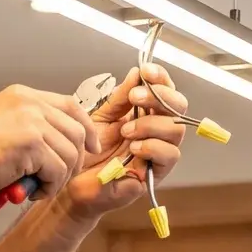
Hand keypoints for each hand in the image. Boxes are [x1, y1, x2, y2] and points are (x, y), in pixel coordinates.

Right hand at [0, 85, 94, 199]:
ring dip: (59, 178)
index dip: (86, 128)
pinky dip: (49, 187)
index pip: (70, 106)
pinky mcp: (33, 145)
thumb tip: (54, 140)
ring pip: (70, 154)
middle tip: (58, 179)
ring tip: (38, 188)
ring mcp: (33, 123)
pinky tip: (31, 192)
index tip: (90, 147)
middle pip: (77, 131)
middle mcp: (31, 104)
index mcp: (23, 96)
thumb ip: (26, 124)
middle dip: (75, 160)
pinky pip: (58, 171)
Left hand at [57, 64, 186, 222]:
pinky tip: (133, 147)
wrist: (73, 180)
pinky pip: (170, 155)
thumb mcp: (101, 116)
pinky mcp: (156, 174)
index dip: (160, 78)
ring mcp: (159, 153)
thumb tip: (137, 73)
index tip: (146, 71)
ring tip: (126, 130)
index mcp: (146, 114)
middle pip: (178, 107)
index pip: (165, 91)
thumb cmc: (88, 151)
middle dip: (159, 97)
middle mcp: (157, 131)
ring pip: (176, 130)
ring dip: (151, 124)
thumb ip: (119, 97)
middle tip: (134, 97)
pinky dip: (152, 146)